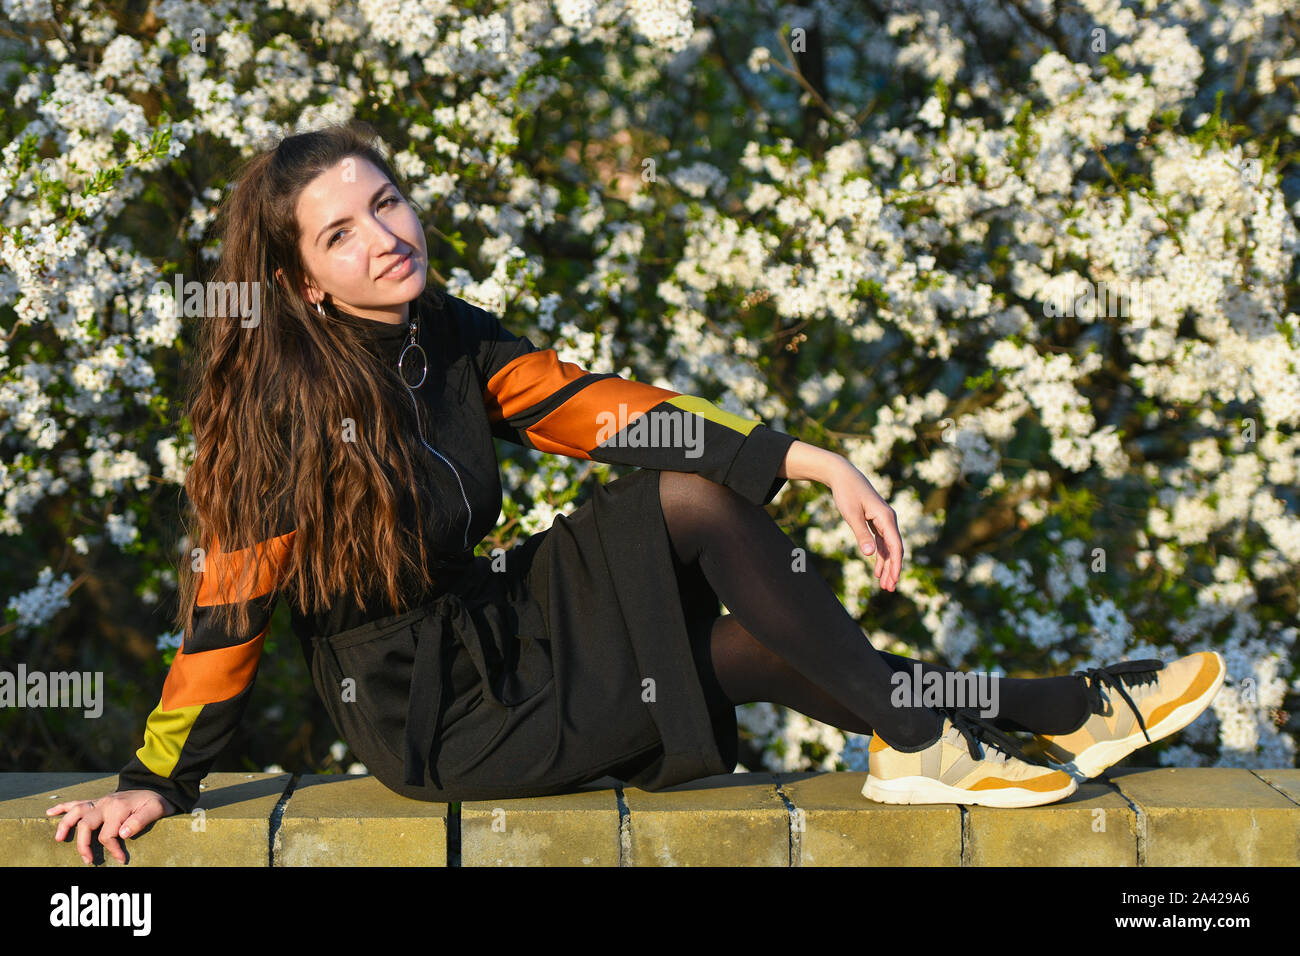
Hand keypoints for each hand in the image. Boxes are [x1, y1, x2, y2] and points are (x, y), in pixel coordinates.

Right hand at [47, 790, 172, 864]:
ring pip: (76, 812)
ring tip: (59, 839)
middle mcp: (106, 803)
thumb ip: (140, 821)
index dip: (112, 849)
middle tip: (88, 860)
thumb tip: (123, 834)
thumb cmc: (156, 802)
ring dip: (65, 825)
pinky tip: (49, 812)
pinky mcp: (98, 801)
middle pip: (86, 825)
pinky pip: (77, 802)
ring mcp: (100, 801)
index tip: (121, 859)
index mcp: (118, 808)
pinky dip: (62, 807)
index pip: (107, 835)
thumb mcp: (156, 810)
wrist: (157, 788)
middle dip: (84, 845)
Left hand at [828, 461, 903, 591]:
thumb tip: (870, 554)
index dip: (896, 564)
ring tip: (884, 584)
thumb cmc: (847, 493)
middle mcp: (888, 520)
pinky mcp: (875, 521)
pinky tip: (876, 569)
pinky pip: (881, 542)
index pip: (896, 546)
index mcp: (886, 518)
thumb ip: (861, 534)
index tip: (894, 580)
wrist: (843, 475)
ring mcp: (883, 521)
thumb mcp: (852, 515)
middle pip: (894, 549)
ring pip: (888, 548)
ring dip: (886, 565)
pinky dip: (880, 556)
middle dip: (892, 569)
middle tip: (889, 588)